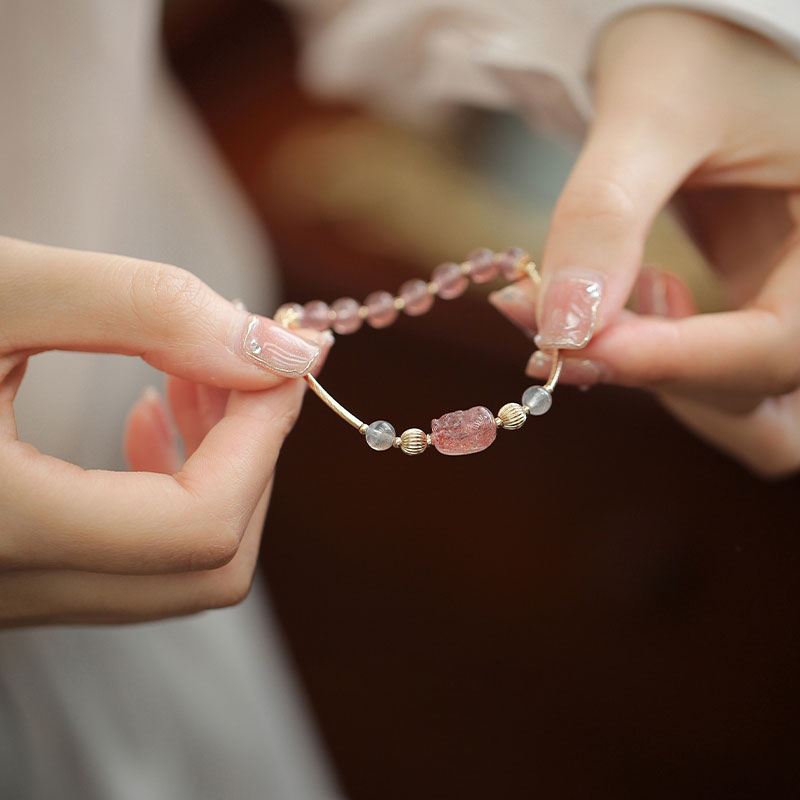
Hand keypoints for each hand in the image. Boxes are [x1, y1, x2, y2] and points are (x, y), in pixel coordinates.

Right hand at [0, 235, 328, 625]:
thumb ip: (146, 309)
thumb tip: (286, 350)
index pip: (200, 523)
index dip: (267, 434)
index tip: (289, 351)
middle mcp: (4, 590)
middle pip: (208, 564)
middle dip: (253, 454)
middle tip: (241, 359)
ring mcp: (11, 595)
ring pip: (178, 569)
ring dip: (220, 470)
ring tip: (192, 377)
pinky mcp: (15, 575)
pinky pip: (134, 562)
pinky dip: (174, 489)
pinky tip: (145, 412)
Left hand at [490, 9, 799, 476]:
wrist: (710, 21)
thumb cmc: (705, 32)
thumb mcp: (656, 107)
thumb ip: (605, 215)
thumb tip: (558, 329)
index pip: (779, 346)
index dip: (675, 362)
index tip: (569, 347)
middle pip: (762, 395)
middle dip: (660, 383)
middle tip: (564, 340)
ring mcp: (794, 298)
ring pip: (737, 399)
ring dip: (655, 380)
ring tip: (594, 306)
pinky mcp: (761, 299)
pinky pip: (712, 369)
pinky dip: (655, 358)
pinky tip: (625, 297)